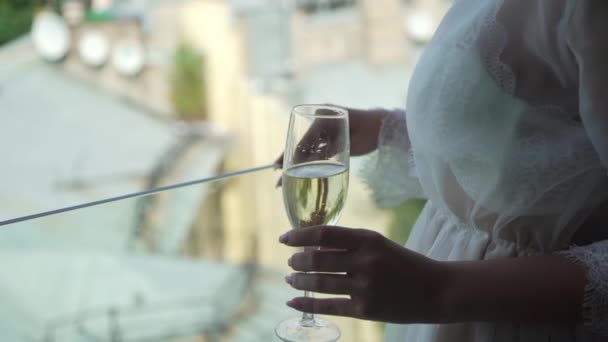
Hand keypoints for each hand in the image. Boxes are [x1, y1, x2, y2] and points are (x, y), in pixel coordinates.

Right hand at [274, 105, 387, 185]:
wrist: (381, 127)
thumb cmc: (367, 134)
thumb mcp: (345, 146)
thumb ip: (326, 154)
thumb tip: (307, 166)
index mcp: (322, 117)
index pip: (303, 140)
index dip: (293, 156)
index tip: (283, 168)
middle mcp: (320, 119)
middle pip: (300, 143)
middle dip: (289, 160)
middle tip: (276, 173)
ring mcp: (323, 126)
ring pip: (306, 147)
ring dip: (297, 162)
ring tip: (284, 177)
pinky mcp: (328, 134)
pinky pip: (314, 147)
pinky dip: (308, 159)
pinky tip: (298, 171)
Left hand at [279, 226, 448, 323]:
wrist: (436, 290)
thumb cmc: (404, 264)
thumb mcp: (379, 244)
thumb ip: (349, 244)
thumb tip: (312, 246)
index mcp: (368, 240)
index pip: (324, 234)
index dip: (300, 235)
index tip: (285, 238)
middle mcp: (365, 262)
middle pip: (317, 259)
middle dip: (297, 260)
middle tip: (290, 261)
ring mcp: (365, 288)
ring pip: (320, 283)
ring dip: (299, 281)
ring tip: (290, 278)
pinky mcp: (366, 310)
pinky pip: (329, 306)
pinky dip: (307, 304)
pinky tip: (293, 302)